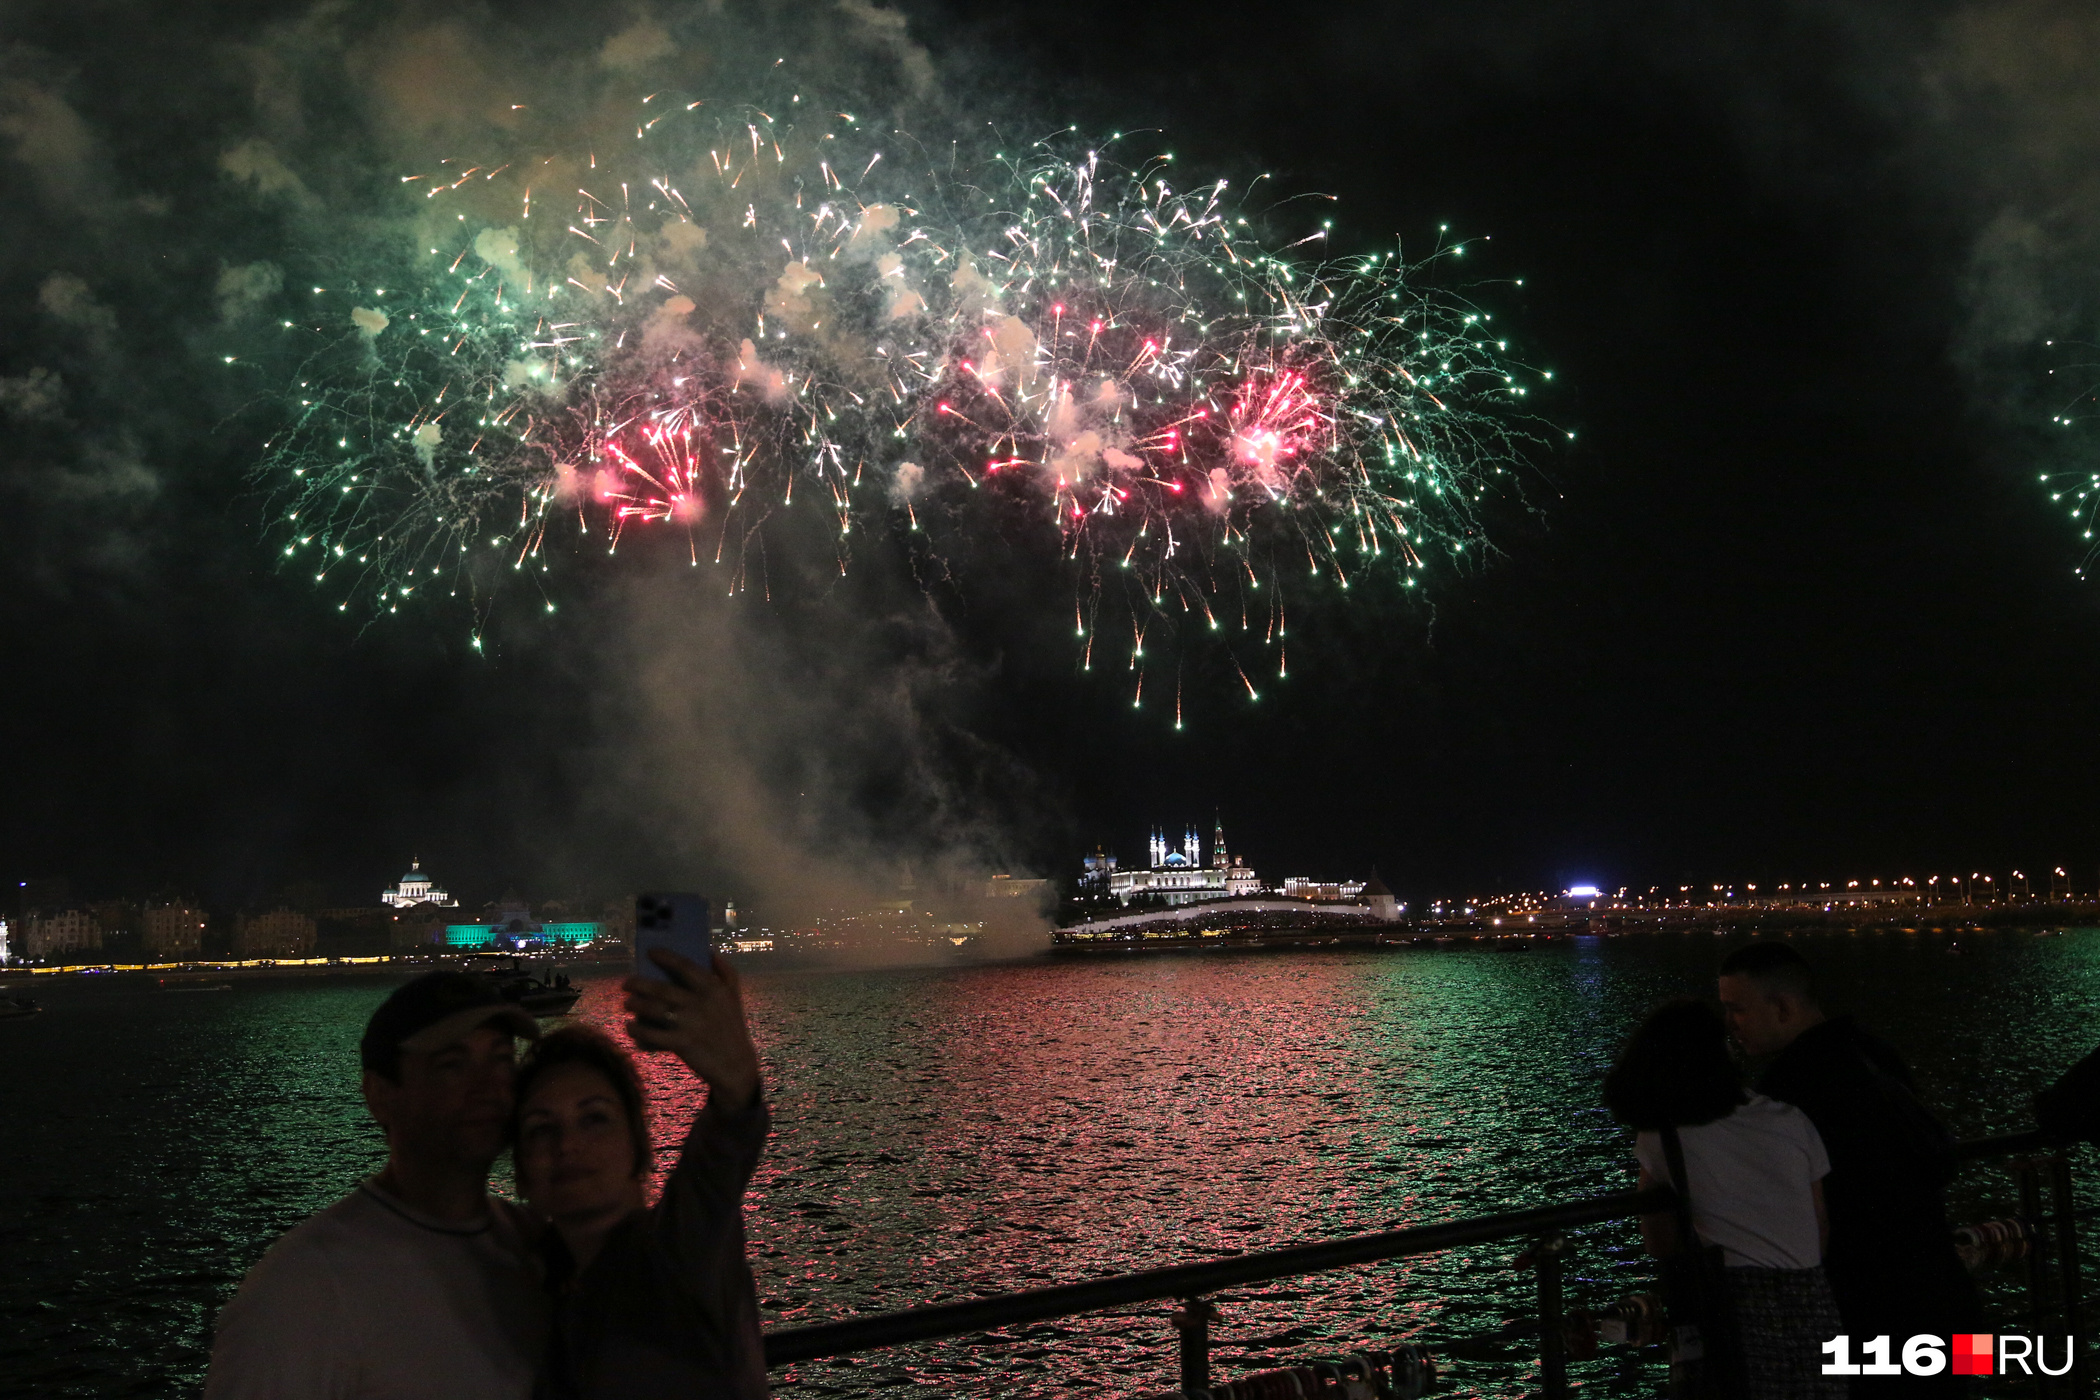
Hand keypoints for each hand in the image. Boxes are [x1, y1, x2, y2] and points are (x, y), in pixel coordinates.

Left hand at [622, 950, 762, 1109]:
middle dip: (638, 984)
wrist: (735, 1064)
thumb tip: (710, 951)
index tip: (650, 952)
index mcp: (713, 988)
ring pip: (653, 1009)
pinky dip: (637, 1030)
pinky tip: (630, 1026)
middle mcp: (700, 1003)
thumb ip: (726, 971)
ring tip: (627, 1003)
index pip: (685, 966)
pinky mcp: (681, 1044)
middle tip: (627, 983)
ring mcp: (690, 1024)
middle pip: (661, 989)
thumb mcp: (734, 996)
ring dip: (634, 1005)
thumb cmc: (731, 1026)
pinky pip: (651, 1034)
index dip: (665, 957)